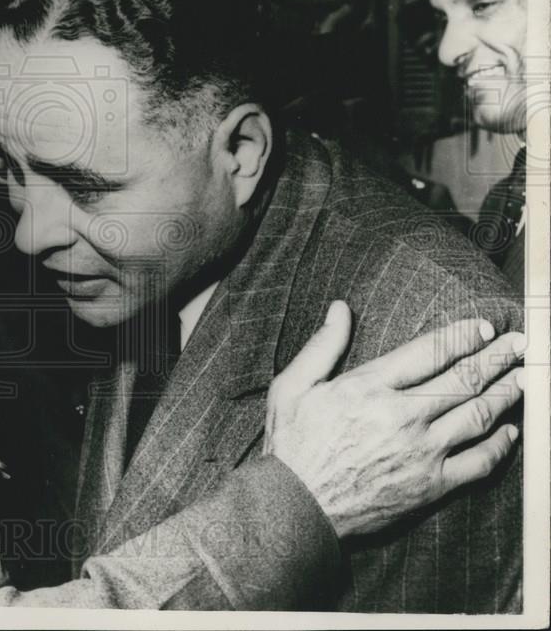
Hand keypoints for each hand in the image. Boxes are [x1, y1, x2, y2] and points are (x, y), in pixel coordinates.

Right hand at [264, 301, 523, 538]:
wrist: (296, 506)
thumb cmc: (290, 444)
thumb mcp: (291, 386)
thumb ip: (321, 345)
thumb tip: (340, 308)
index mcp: (370, 387)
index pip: (430, 352)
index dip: (462, 336)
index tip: (483, 327)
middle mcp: (403, 416)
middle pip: (464, 379)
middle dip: (497, 358)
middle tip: (519, 345)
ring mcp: (422, 452)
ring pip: (479, 415)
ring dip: (507, 394)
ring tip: (523, 379)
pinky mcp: (431, 485)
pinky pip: (479, 462)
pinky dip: (501, 445)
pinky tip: (510, 432)